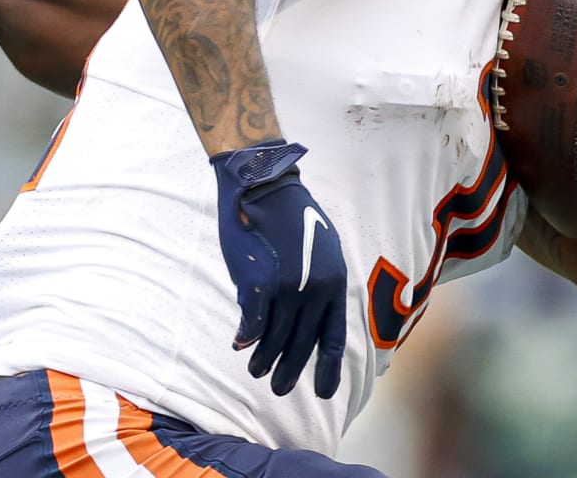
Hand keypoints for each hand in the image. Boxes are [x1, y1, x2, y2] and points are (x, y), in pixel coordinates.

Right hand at [210, 140, 346, 397]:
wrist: (262, 184)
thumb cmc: (289, 212)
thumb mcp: (321, 246)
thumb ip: (319, 282)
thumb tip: (309, 315)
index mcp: (335, 281)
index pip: (333, 336)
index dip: (327, 367)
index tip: (321, 392)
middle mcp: (315, 289)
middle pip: (302, 342)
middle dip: (290, 369)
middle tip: (279, 388)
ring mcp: (288, 287)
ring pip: (276, 338)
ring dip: (265, 359)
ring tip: (256, 371)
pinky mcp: (259, 283)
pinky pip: (253, 322)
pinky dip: (247, 337)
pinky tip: (241, 346)